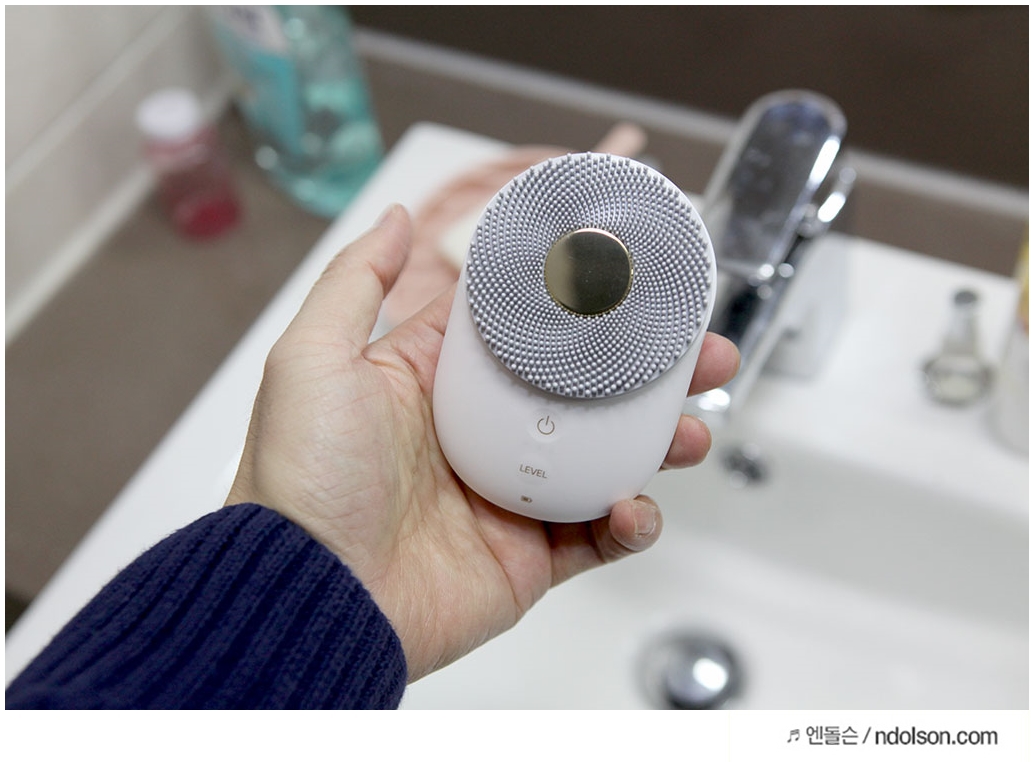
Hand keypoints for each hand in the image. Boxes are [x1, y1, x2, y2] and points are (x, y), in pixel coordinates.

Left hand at [226, 205, 738, 680]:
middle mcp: (481, 434)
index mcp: (439, 381)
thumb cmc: (300, 480)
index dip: (580, 297)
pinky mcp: (528, 557)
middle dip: (648, 370)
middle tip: (700, 350)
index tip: (631, 271)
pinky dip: (631, 522)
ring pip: (607, 458)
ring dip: (659, 440)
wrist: (309, 597)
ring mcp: (510, 496)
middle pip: (585, 390)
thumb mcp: (314, 358)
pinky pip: (598, 536)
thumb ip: (359, 280)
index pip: (526, 325)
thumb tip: (398, 217)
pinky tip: (634, 506)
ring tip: (689, 430)